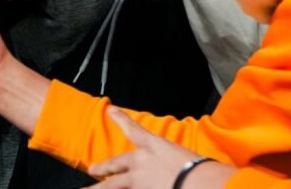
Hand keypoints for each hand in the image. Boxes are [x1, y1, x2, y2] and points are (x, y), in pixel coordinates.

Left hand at [88, 108, 234, 186]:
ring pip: (112, 185)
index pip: (133, 128)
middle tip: (91, 169)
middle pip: (115, 163)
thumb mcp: (186, 158)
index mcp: (154, 145)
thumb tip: (177, 170)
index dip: (120, 118)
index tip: (110, 110)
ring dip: (98, 188)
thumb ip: (175, 161)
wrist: (196, 184)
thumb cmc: (199, 170)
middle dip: (103, 167)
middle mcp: (140, 161)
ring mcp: (136, 180)